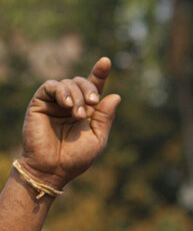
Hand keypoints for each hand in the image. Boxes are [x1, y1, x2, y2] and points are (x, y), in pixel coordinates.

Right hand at [19, 57, 120, 189]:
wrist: (52, 169)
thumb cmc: (75, 157)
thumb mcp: (98, 137)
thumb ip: (105, 117)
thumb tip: (115, 95)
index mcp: (87, 110)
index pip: (94, 87)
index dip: (100, 73)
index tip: (106, 61)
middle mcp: (71, 104)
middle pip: (83, 82)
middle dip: (91, 88)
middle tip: (93, 103)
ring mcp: (55, 103)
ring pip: (68, 83)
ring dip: (77, 96)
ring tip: (77, 115)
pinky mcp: (40, 103)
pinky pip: (50, 86)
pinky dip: (61, 91)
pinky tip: (67, 105)